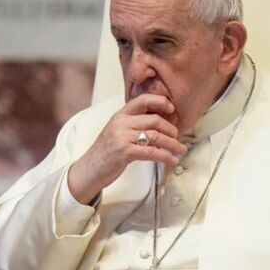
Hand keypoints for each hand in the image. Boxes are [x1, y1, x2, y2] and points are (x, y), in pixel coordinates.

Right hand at [67, 94, 187, 203]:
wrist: (88, 169)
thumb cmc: (106, 152)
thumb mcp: (117, 131)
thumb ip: (133, 124)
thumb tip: (159, 124)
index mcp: (120, 115)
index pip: (142, 100)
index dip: (160, 101)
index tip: (172, 108)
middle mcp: (121, 123)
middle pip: (154, 119)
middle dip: (171, 129)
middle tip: (178, 136)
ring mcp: (122, 137)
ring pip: (156, 136)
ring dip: (172, 144)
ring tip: (181, 149)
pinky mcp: (124, 152)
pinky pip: (151, 152)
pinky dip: (165, 156)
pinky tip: (172, 160)